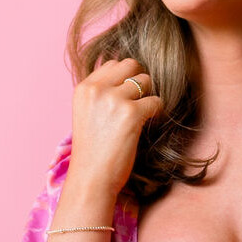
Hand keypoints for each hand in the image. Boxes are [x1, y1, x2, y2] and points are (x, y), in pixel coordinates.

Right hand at [67, 56, 160, 198]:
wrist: (91, 179)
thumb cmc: (92, 152)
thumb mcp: (86, 114)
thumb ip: (101, 94)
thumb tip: (127, 78)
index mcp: (84, 88)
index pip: (112, 63)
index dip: (124, 78)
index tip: (127, 96)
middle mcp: (97, 89)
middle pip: (131, 64)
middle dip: (139, 81)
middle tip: (138, 102)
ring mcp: (114, 100)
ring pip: (146, 80)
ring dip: (148, 97)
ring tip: (141, 116)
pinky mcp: (131, 113)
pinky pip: (156, 101)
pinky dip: (157, 113)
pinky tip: (147, 125)